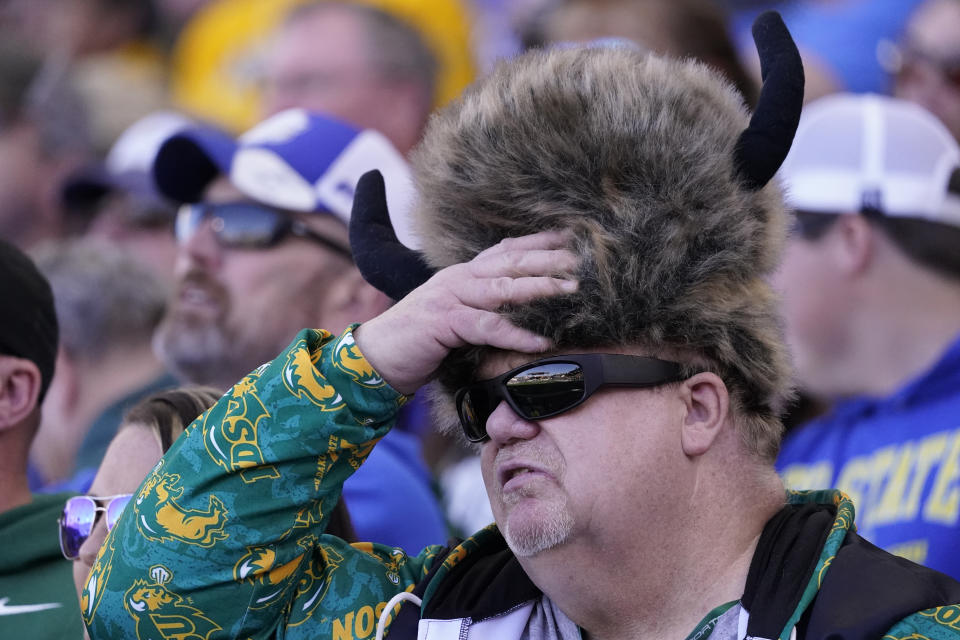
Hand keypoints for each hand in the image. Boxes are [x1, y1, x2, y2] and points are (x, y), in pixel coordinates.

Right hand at [353, 231, 577, 394]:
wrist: (377, 357)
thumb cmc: (419, 341)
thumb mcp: (455, 317)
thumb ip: (482, 309)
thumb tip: (519, 312)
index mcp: (463, 273)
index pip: (507, 249)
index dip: (540, 242)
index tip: (573, 237)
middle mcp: (458, 277)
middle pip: (511, 261)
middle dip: (550, 258)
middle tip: (584, 258)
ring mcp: (449, 296)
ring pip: (503, 288)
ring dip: (540, 287)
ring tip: (572, 290)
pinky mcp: (443, 322)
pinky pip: (486, 326)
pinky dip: (515, 333)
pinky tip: (540, 341)